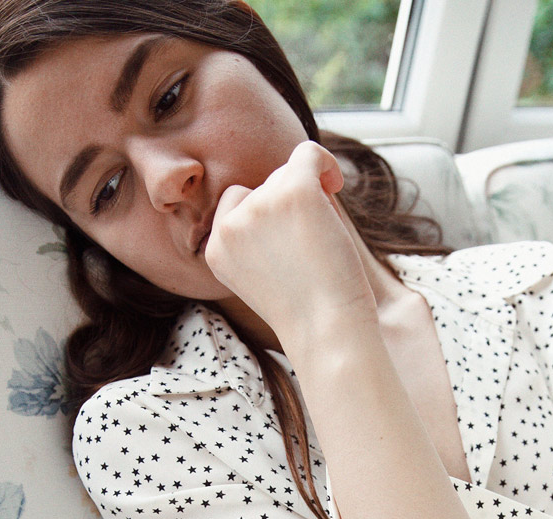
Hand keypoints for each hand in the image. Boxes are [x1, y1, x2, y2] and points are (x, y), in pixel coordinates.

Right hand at [204, 141, 376, 342]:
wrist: (327, 330)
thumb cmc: (309, 309)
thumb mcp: (264, 272)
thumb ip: (258, 235)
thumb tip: (282, 180)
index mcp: (216, 249)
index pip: (236, 203)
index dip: (269, 213)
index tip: (292, 238)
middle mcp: (230, 225)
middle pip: (263, 186)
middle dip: (291, 204)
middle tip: (313, 244)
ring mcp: (259, 206)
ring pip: (286, 174)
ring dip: (311, 195)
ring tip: (324, 236)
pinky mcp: (293, 193)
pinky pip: (308, 153)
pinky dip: (325, 164)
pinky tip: (335, 185)